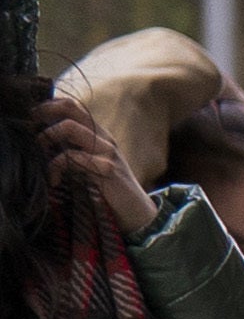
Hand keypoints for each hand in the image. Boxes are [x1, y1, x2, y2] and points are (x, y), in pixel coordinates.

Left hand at [24, 96, 151, 238]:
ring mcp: (107, 152)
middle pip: (72, 108)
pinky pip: (73, 157)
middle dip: (45, 113)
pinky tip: (54, 180)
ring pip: (70, 127)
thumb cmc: (109, 191)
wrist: (138, 214)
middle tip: (30, 128)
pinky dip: (56, 166)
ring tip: (39, 153)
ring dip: (48, 137)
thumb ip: (74, 150)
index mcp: (99, 135)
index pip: (73, 105)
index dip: (50, 105)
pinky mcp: (107, 169)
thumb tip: (42, 141)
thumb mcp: (91, 165)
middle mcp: (104, 138)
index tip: (33, 117)